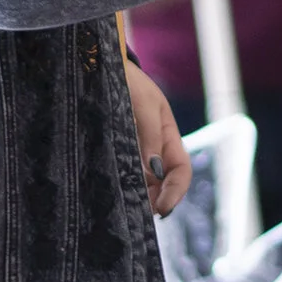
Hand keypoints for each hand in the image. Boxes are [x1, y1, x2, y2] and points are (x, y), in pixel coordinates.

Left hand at [126, 61, 190, 215]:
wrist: (101, 67)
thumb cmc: (127, 82)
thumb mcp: (143, 106)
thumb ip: (149, 136)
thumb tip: (154, 171)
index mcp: (167, 136)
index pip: (180, 171)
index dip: (175, 192)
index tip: (161, 209)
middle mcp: (153, 148)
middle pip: (162, 183)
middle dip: (155, 201)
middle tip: (138, 214)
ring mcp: (134, 151)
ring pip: (143, 183)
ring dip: (139, 197)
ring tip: (124, 208)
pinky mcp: (115, 151)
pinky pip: (123, 174)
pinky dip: (122, 187)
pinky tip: (112, 194)